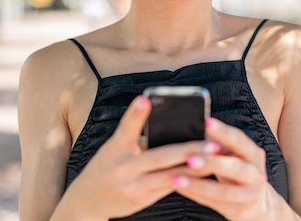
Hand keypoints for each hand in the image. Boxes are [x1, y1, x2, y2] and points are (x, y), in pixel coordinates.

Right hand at [58, 95, 216, 219]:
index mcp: (115, 147)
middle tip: (212, 143)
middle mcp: (122, 167)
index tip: (145, 99)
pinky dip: (185, 180)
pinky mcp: (140, 200)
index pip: (126, 127)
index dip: (136, 113)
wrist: (86, 200)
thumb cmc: (106, 166)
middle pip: (159, 156)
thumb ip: (136, 135)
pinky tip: (203, 175)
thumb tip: (171, 124)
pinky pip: (167, 188)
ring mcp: (132, 186)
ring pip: (168, 176)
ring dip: (193, 168)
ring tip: (214, 160)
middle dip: (188, 150)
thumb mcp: (114, 147)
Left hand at [171, 117, 282, 220]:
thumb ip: (217, 143)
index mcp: (253, 154)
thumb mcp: (232, 154)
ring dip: (199, 185)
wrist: (255, 201)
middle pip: (236, 167)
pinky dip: (196, 195)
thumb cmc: (235, 169)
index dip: (224, 132)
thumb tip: (192, 124)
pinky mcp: (239, 210)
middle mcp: (256, 174)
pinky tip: (179, 188)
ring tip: (176, 178)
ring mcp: (249, 194)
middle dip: (212, 162)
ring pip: (225, 192)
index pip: (239, 140)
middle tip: (190, 158)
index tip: (206, 122)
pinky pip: (215, 204)